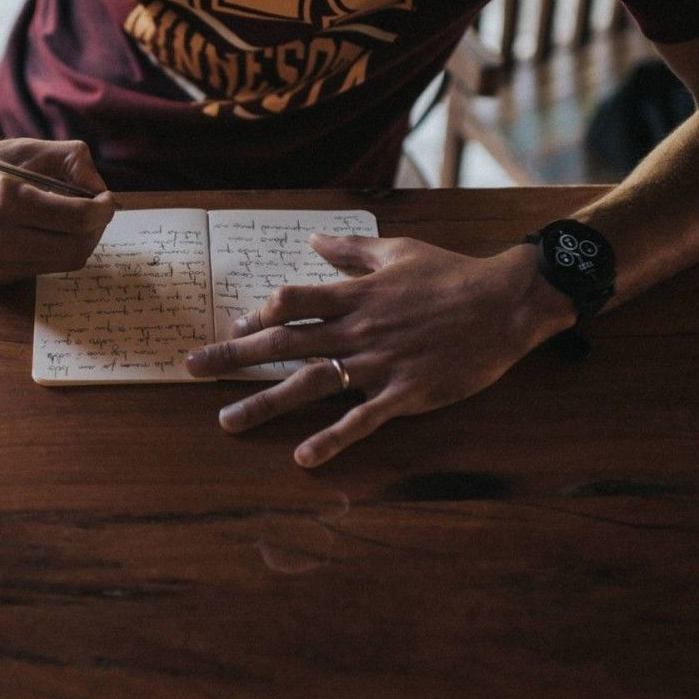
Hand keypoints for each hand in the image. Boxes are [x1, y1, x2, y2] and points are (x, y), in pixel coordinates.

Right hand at [0, 137, 114, 282]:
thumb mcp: (18, 148)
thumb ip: (68, 160)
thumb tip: (99, 188)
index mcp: (8, 200)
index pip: (80, 218)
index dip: (104, 209)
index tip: (106, 200)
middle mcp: (1, 238)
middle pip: (78, 248)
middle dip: (97, 229)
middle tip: (97, 210)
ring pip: (64, 263)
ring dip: (80, 242)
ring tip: (76, 219)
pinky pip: (43, 268)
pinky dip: (55, 251)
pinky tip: (48, 230)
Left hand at [185, 235, 574, 466]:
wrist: (506, 303)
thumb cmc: (452, 273)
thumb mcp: (398, 250)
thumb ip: (351, 250)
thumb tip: (313, 241)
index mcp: (355, 294)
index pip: (291, 303)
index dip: (258, 315)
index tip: (236, 329)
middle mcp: (358, 329)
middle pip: (284, 343)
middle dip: (233, 357)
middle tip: (192, 369)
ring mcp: (379, 363)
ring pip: (310, 384)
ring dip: (264, 403)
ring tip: (227, 422)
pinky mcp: (405, 393)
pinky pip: (361, 420)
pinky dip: (331, 439)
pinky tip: (302, 457)